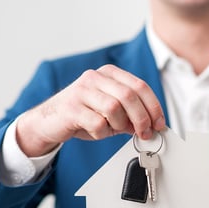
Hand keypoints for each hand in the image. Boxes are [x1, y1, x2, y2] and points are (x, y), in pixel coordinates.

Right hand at [16, 64, 165, 156]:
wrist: (49, 121)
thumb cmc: (83, 114)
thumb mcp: (112, 112)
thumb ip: (131, 115)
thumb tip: (152, 126)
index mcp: (109, 74)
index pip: (140, 86)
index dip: (153, 107)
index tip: (159, 124)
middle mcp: (95, 77)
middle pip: (129, 96)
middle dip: (142, 118)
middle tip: (145, 133)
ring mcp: (81, 91)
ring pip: (114, 108)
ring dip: (121, 125)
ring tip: (115, 130)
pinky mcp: (71, 108)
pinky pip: (97, 123)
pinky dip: (102, 133)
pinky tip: (97, 131)